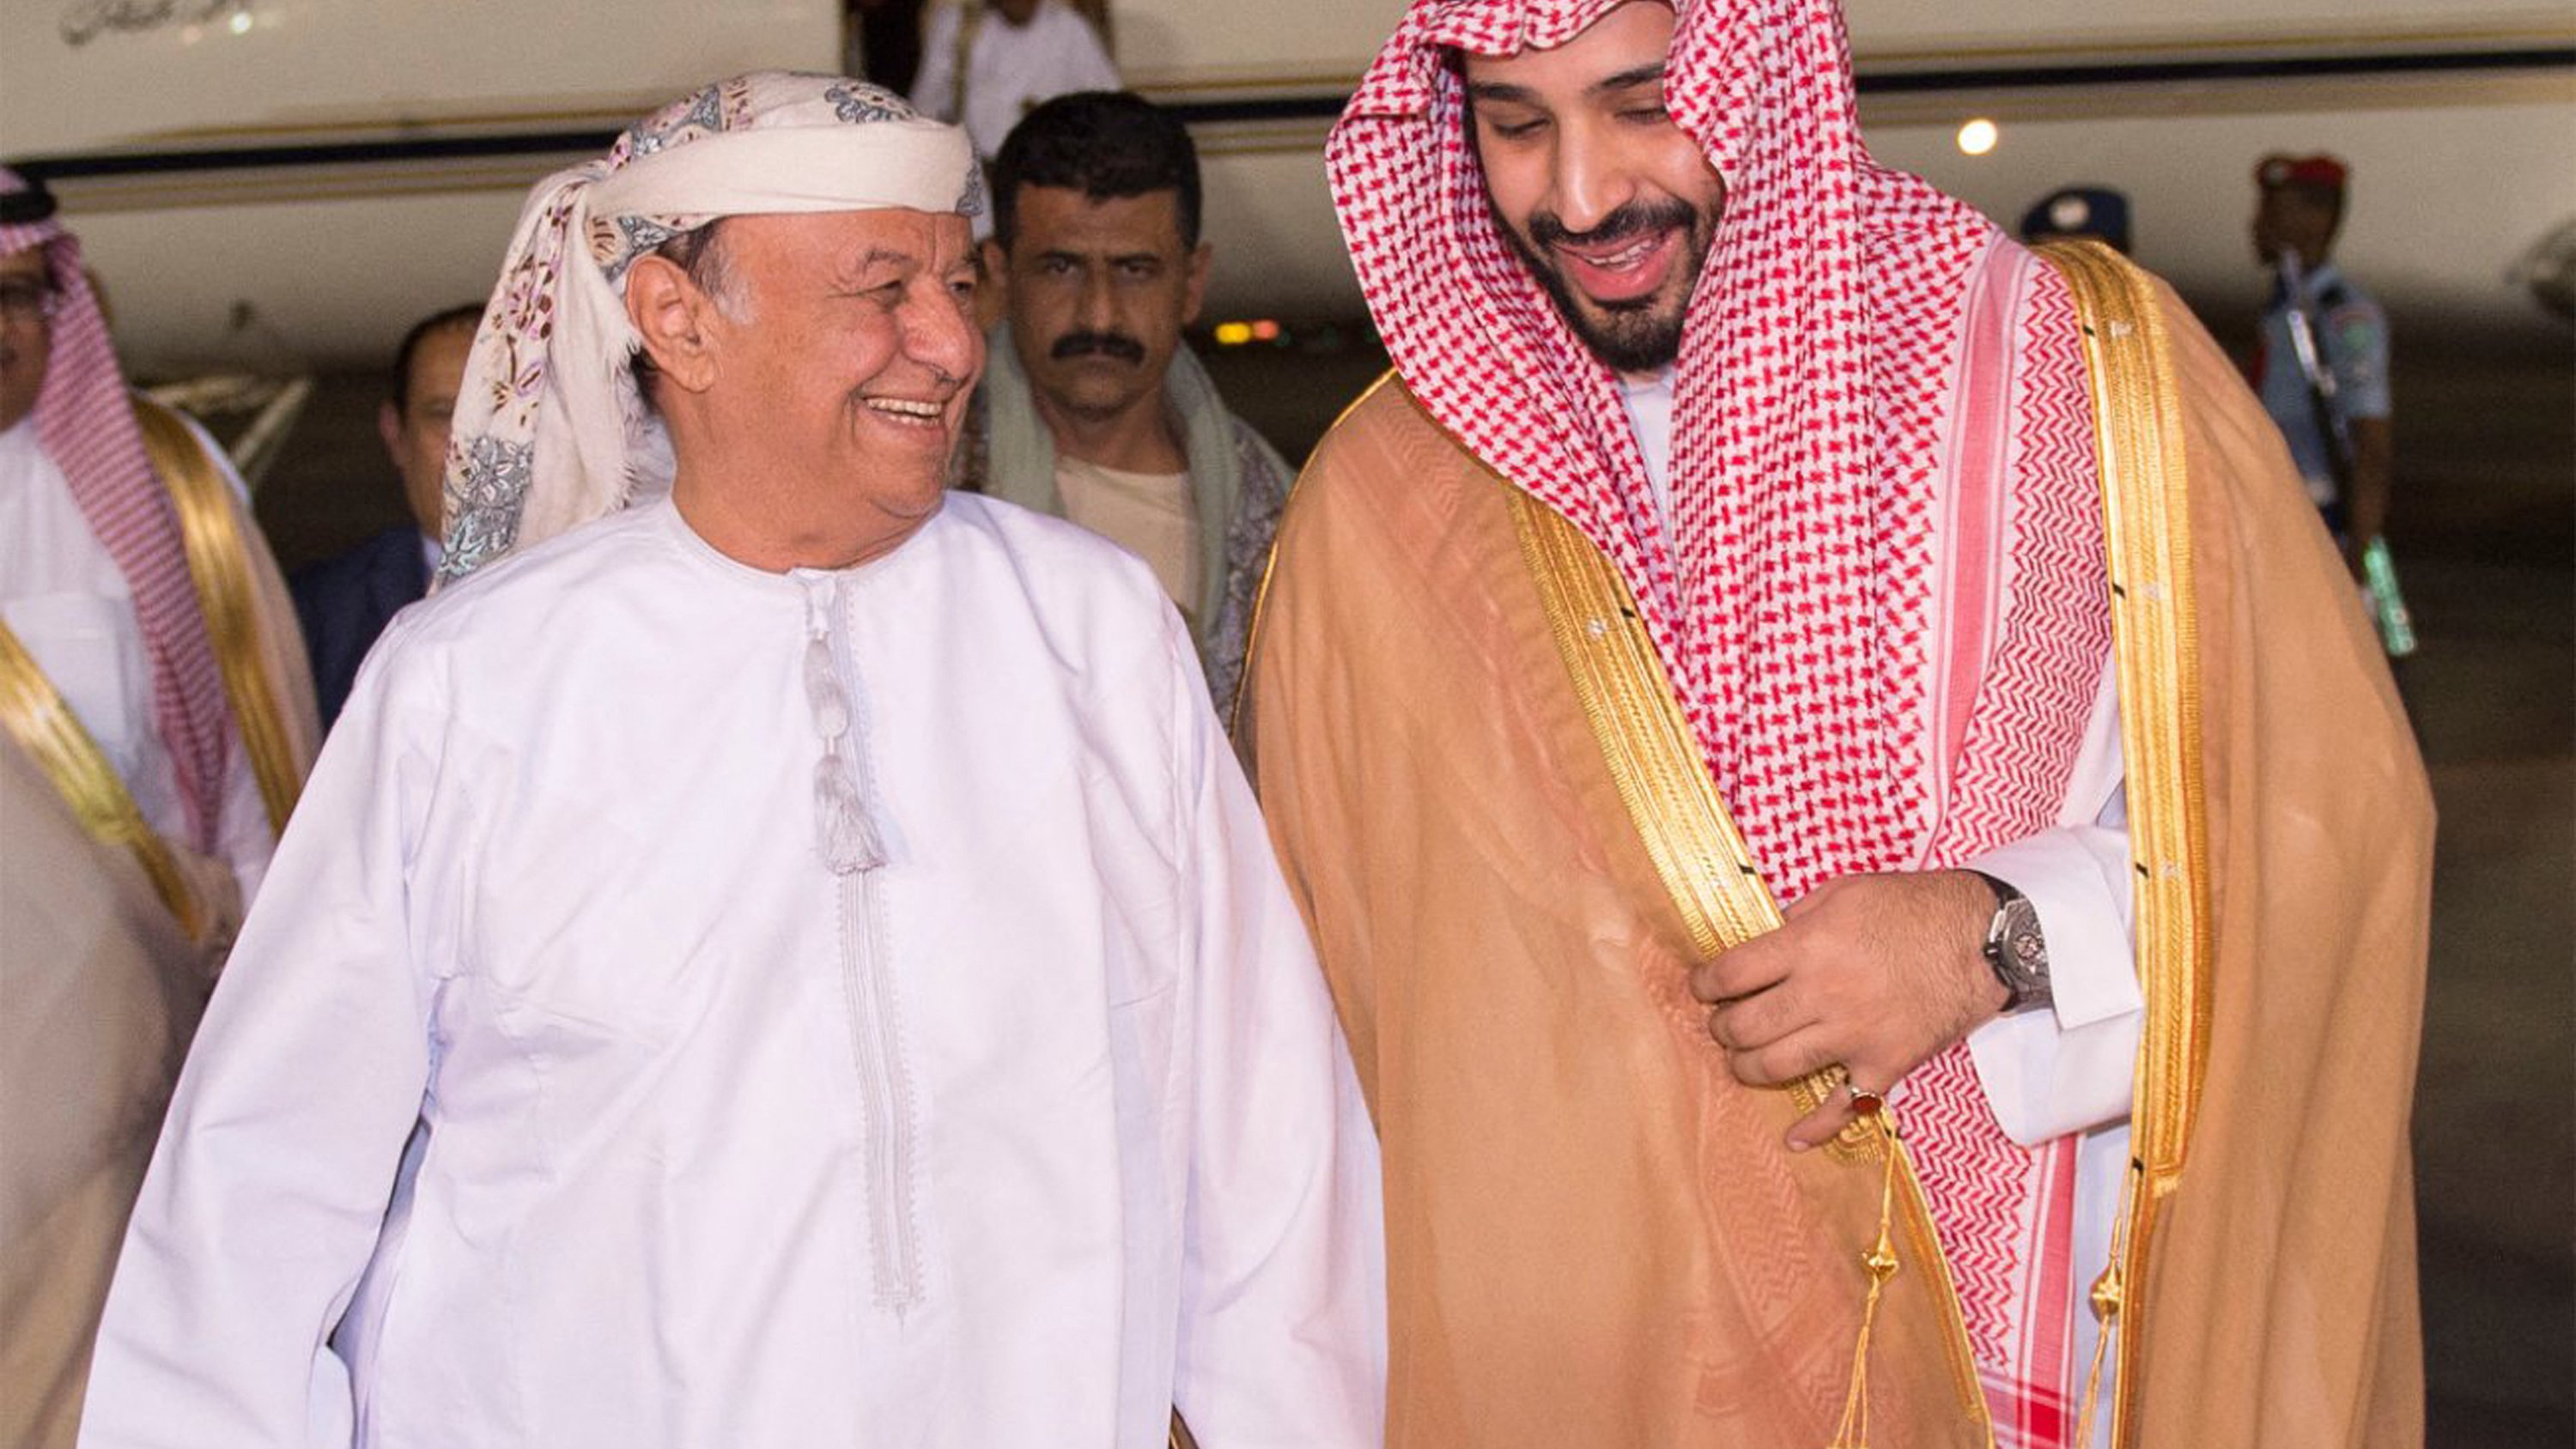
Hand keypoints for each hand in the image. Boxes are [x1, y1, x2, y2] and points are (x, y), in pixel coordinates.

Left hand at [1688, 871, 2007, 1151]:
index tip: (1700, 987)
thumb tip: (1762, 943)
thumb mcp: (1845, 891)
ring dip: (1746, 1067)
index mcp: (1808, 946)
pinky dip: (1816, 1128)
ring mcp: (1853, 1035)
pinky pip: (1843, 1106)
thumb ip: (1797, 918)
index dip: (1704, 984)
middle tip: (1721, 1023)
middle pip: (1745, 1026)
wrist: (1984, 940)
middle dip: (1721, 1027)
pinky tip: (1794, 1138)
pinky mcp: (1884, 1064)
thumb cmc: (1912, 907)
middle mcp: (1823, 994)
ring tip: (1741, 1058)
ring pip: (1776, 1066)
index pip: (1732, 974)